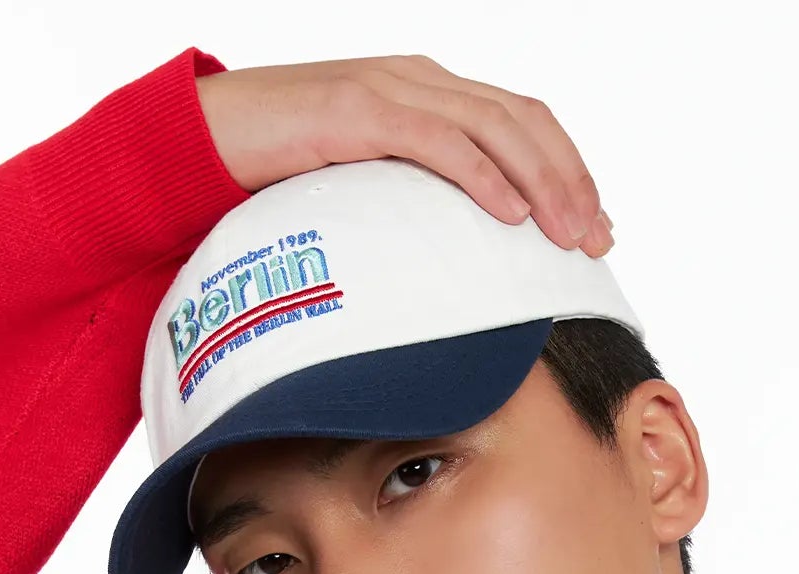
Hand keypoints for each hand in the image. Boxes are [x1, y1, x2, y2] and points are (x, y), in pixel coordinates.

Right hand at [196, 53, 613, 256]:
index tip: (596, 230)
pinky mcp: (358, 112)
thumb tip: (458, 266)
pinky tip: (510, 217)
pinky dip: (482, 177)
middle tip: (598, 241)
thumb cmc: (276, 175)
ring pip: (495, 127)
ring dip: (542, 184)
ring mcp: (390, 90)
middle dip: (571, 182)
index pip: (522, 124)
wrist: (200, 142)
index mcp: (428, 94)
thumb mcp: (366, 192)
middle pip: (524, 122)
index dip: (568, 172)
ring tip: (567, 236)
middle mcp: (420, 81)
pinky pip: (437, 141)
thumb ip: (413, 206)